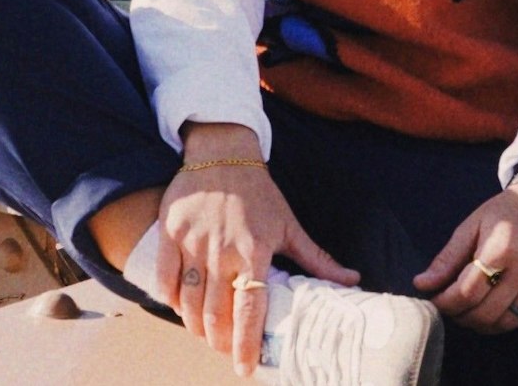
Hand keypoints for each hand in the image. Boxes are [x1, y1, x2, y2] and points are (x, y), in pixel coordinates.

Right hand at [157, 123, 358, 376]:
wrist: (223, 152)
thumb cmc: (259, 192)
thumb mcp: (290, 224)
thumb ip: (317, 259)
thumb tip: (351, 280)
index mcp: (255, 251)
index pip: (250, 309)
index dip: (246, 343)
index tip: (244, 367)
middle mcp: (222, 250)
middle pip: (215, 312)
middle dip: (219, 341)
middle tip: (225, 352)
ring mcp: (193, 241)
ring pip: (189, 300)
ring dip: (196, 325)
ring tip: (205, 335)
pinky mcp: (170, 231)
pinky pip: (166, 277)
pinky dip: (172, 299)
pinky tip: (181, 308)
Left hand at [411, 184, 517, 333]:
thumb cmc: (505, 213)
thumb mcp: (472, 226)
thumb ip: (447, 258)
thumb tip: (421, 284)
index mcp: (500, 249)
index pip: (467, 292)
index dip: (446, 303)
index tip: (436, 301)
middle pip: (487, 313)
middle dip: (462, 317)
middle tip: (452, 310)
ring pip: (508, 322)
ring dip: (485, 325)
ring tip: (472, 314)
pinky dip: (511, 323)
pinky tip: (499, 311)